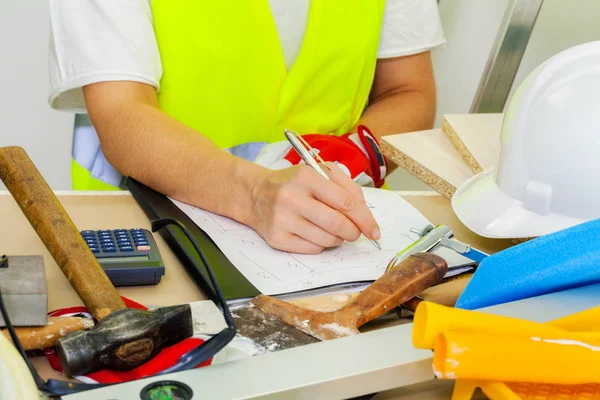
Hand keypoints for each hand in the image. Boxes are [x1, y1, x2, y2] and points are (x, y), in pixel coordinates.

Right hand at [248, 163, 380, 253]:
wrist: (255, 194)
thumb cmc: (294, 184)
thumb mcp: (319, 173)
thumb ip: (347, 188)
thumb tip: (365, 217)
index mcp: (306, 177)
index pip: (345, 202)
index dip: (364, 219)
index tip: (374, 231)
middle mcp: (292, 198)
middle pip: (337, 224)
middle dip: (353, 232)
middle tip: (354, 233)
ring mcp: (283, 220)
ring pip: (326, 240)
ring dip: (337, 239)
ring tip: (331, 229)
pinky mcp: (276, 239)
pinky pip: (312, 250)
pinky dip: (320, 245)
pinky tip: (314, 233)